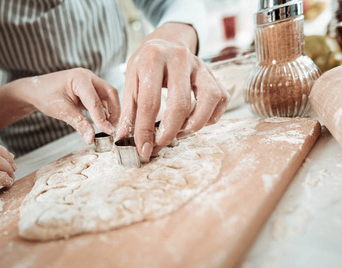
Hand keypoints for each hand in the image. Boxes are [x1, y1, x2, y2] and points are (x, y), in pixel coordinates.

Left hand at [7, 68, 119, 144]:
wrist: (35, 90)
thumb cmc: (45, 96)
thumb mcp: (61, 111)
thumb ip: (79, 123)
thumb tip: (91, 138)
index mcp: (80, 78)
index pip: (96, 101)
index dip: (103, 118)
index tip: (109, 132)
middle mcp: (88, 77)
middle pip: (110, 94)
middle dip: (114, 112)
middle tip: (113, 129)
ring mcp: (90, 82)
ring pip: (108, 96)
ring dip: (111, 111)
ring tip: (109, 127)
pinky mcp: (89, 89)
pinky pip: (102, 99)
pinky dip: (105, 110)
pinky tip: (104, 122)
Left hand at [116, 23, 229, 158]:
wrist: (164, 43)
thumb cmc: (145, 66)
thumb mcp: (130, 83)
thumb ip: (128, 113)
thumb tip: (122, 143)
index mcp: (152, 58)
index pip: (150, 103)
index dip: (146, 131)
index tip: (144, 149)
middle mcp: (179, 58)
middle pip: (180, 104)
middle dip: (170, 132)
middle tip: (160, 144)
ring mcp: (200, 64)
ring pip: (208, 100)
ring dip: (194, 125)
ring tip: (179, 132)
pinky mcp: (213, 73)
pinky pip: (221, 99)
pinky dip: (211, 116)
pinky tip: (195, 121)